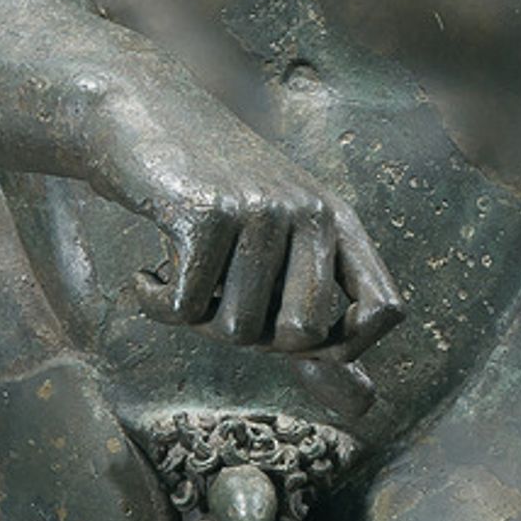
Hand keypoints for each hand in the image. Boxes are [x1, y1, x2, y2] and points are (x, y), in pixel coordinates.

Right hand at [97, 64, 402, 354]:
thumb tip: (366, 408)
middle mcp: (309, 213)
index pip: (385, 312)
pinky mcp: (204, 211)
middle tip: (216, 298)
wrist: (134, 111)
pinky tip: (146, 269)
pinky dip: (152, 301)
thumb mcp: (273, 251)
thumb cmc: (206, 194)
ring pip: (234, 330)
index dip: (343, 348)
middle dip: (249, 339)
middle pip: (299, 338)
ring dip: (193, 317)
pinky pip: (182, 309)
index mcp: (336, 222)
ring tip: (179, 270)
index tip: (288, 336)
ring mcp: (260, 210)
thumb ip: (317, 328)